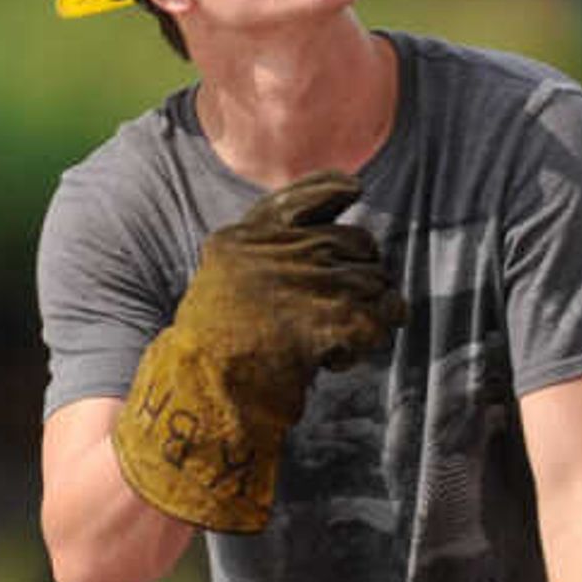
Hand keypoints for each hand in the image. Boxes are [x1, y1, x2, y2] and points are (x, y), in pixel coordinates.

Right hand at [112, 173, 406, 532]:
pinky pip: (379, 319)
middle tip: (349, 298)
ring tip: (345, 334)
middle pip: (355, 240)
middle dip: (362, 268)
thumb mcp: (224, 276)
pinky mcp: (331, 320)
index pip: (305, 195)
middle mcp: (280, 251)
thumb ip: (265, 247)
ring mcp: (307, 282)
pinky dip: (370, 339)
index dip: (335, 189)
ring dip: (373, 308)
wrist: (202, 392)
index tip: (355, 190)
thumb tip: (330, 221)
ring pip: (375, 281)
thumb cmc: (212, 344)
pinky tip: (340, 357)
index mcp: (246, 237)